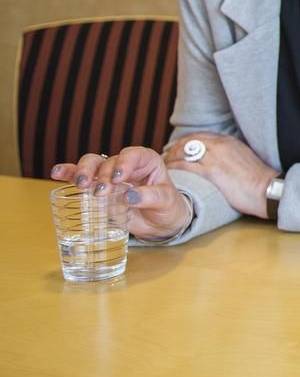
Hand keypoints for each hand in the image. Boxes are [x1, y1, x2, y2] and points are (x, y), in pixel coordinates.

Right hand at [50, 148, 192, 240]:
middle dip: (103, 174)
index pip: (134, 155)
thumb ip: (152, 197)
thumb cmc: (166, 207)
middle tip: (101, 192)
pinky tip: (57, 173)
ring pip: (92, 164)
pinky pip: (79, 176)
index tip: (119, 178)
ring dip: (83, 172)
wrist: (159, 221)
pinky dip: (67, 173)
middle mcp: (126, 165)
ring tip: (81, 185)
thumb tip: (130, 197)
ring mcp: (108, 175)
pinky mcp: (96, 187)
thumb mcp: (166, 202)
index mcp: (147, 162)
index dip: (125, 163)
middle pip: (109, 161)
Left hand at [163, 132, 277, 219]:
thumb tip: (217, 161)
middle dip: (175, 149)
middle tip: (167, 158)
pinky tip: (170, 173)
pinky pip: (186, 166)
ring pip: (184, 152)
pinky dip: (175, 167)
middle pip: (189, 141)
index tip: (177, 150)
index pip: (199, 136)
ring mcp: (215, 157)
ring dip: (171, 158)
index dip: (185, 143)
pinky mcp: (212, 171)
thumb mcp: (243, 158)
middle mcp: (220, 145)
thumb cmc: (257, 179)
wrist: (268, 189)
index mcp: (229, 141)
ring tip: (165, 166)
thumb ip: (229, 155)